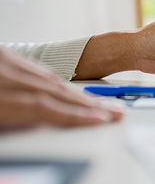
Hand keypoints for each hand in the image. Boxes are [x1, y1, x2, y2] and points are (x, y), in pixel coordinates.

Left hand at [0, 48, 123, 127]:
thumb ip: (10, 118)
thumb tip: (40, 123)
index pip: (40, 106)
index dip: (73, 115)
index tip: (99, 120)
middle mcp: (1, 72)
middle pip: (54, 88)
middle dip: (88, 102)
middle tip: (114, 110)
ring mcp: (1, 60)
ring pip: (48, 76)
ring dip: (77, 92)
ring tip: (99, 102)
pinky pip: (34, 68)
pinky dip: (56, 80)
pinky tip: (67, 88)